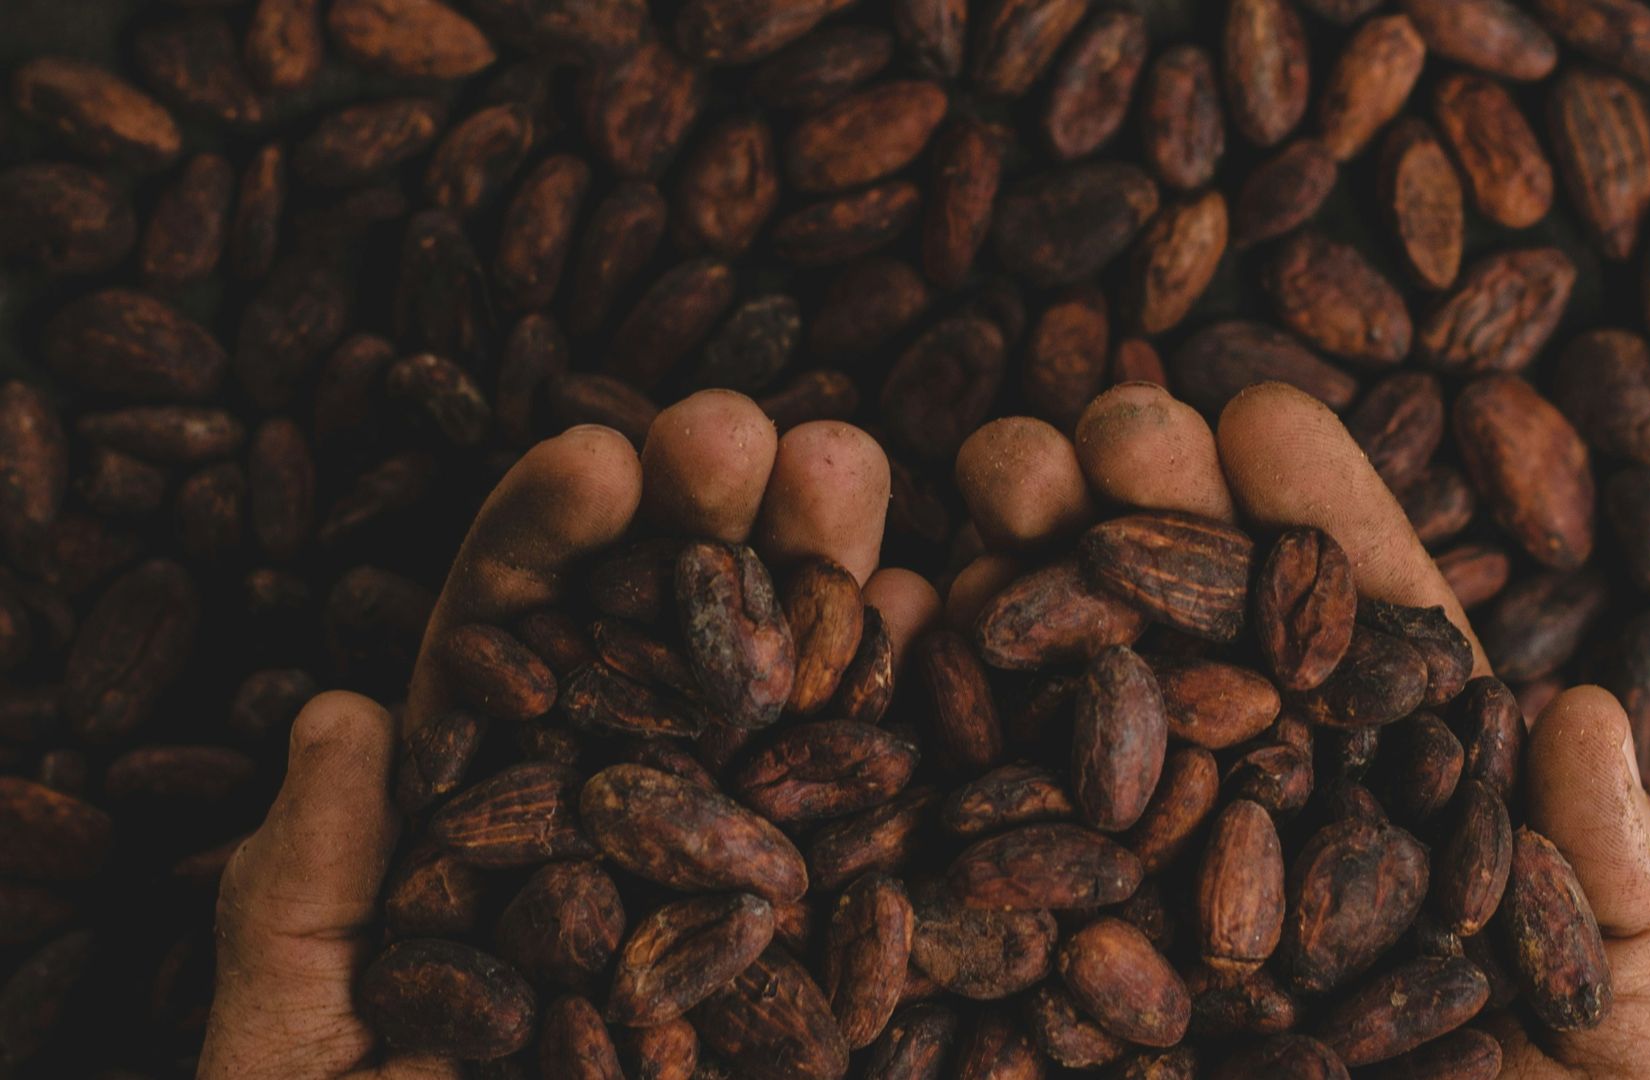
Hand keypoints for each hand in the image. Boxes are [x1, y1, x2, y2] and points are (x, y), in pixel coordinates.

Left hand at [198, 394, 938, 1078]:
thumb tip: (340, 715)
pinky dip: (905, 711)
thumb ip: (307, 898)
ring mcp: (728, 870)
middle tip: (746, 433)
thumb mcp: (298, 1058)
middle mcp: (616, 819)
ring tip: (845, 475)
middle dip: (703, 519)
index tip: (599, 459)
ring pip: (776, 696)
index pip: (504, 644)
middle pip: (657, 636)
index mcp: (482, 819)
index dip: (545, 541)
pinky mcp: (822, 945)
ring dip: (814, 573)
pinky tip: (934, 615)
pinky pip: (872, 816)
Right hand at [951, 382, 1649, 1078]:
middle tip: (1102, 422)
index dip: (1315, 528)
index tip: (1260, 411)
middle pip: (1196, 655)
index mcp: (1394, 848)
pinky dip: (905, 737)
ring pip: (1064, 724)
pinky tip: (879, 621)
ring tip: (987, 473)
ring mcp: (1122, 924)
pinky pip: (955, 858)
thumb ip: (1622, 898)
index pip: (1358, 658)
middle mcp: (1245, 861)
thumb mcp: (1619, 1057)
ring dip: (1021, 588)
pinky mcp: (1016, 998)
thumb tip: (1586, 712)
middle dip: (1146, 523)